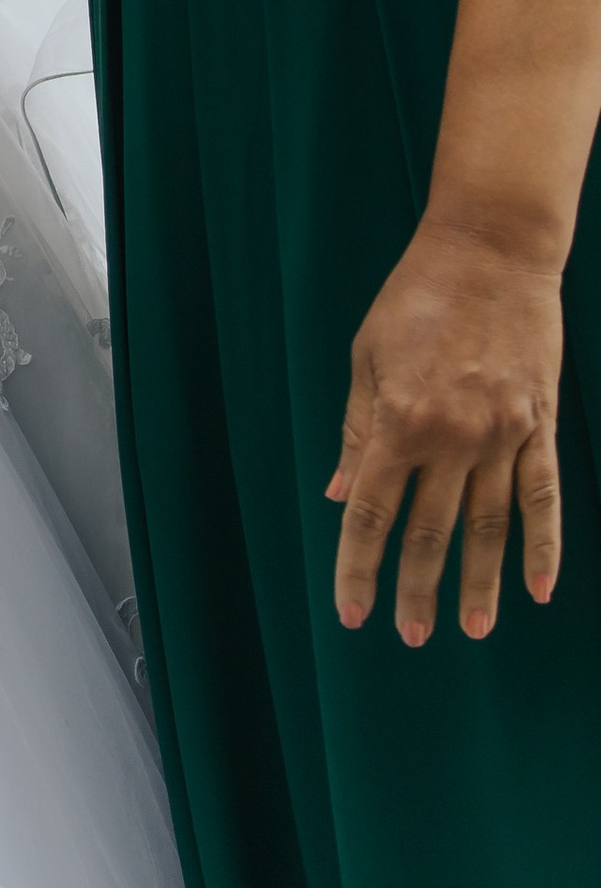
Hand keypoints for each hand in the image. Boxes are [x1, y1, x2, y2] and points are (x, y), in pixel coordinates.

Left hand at [330, 207, 565, 642]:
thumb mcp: (367, 356)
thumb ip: (357, 431)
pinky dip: (544, 547)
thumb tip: (342, 496)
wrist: (489, 252)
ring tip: (473, 629)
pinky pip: (543, 499)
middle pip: (431, 531)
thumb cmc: (415, 298)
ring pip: (489, 527)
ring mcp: (502, 435)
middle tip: (411, 635)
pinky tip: (540, 588)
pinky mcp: (539, 427)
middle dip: (417, 588)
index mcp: (399, 420)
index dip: (360, 566)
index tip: (353, 611)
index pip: (373, 512)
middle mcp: (451, 437)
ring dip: (480, 583)